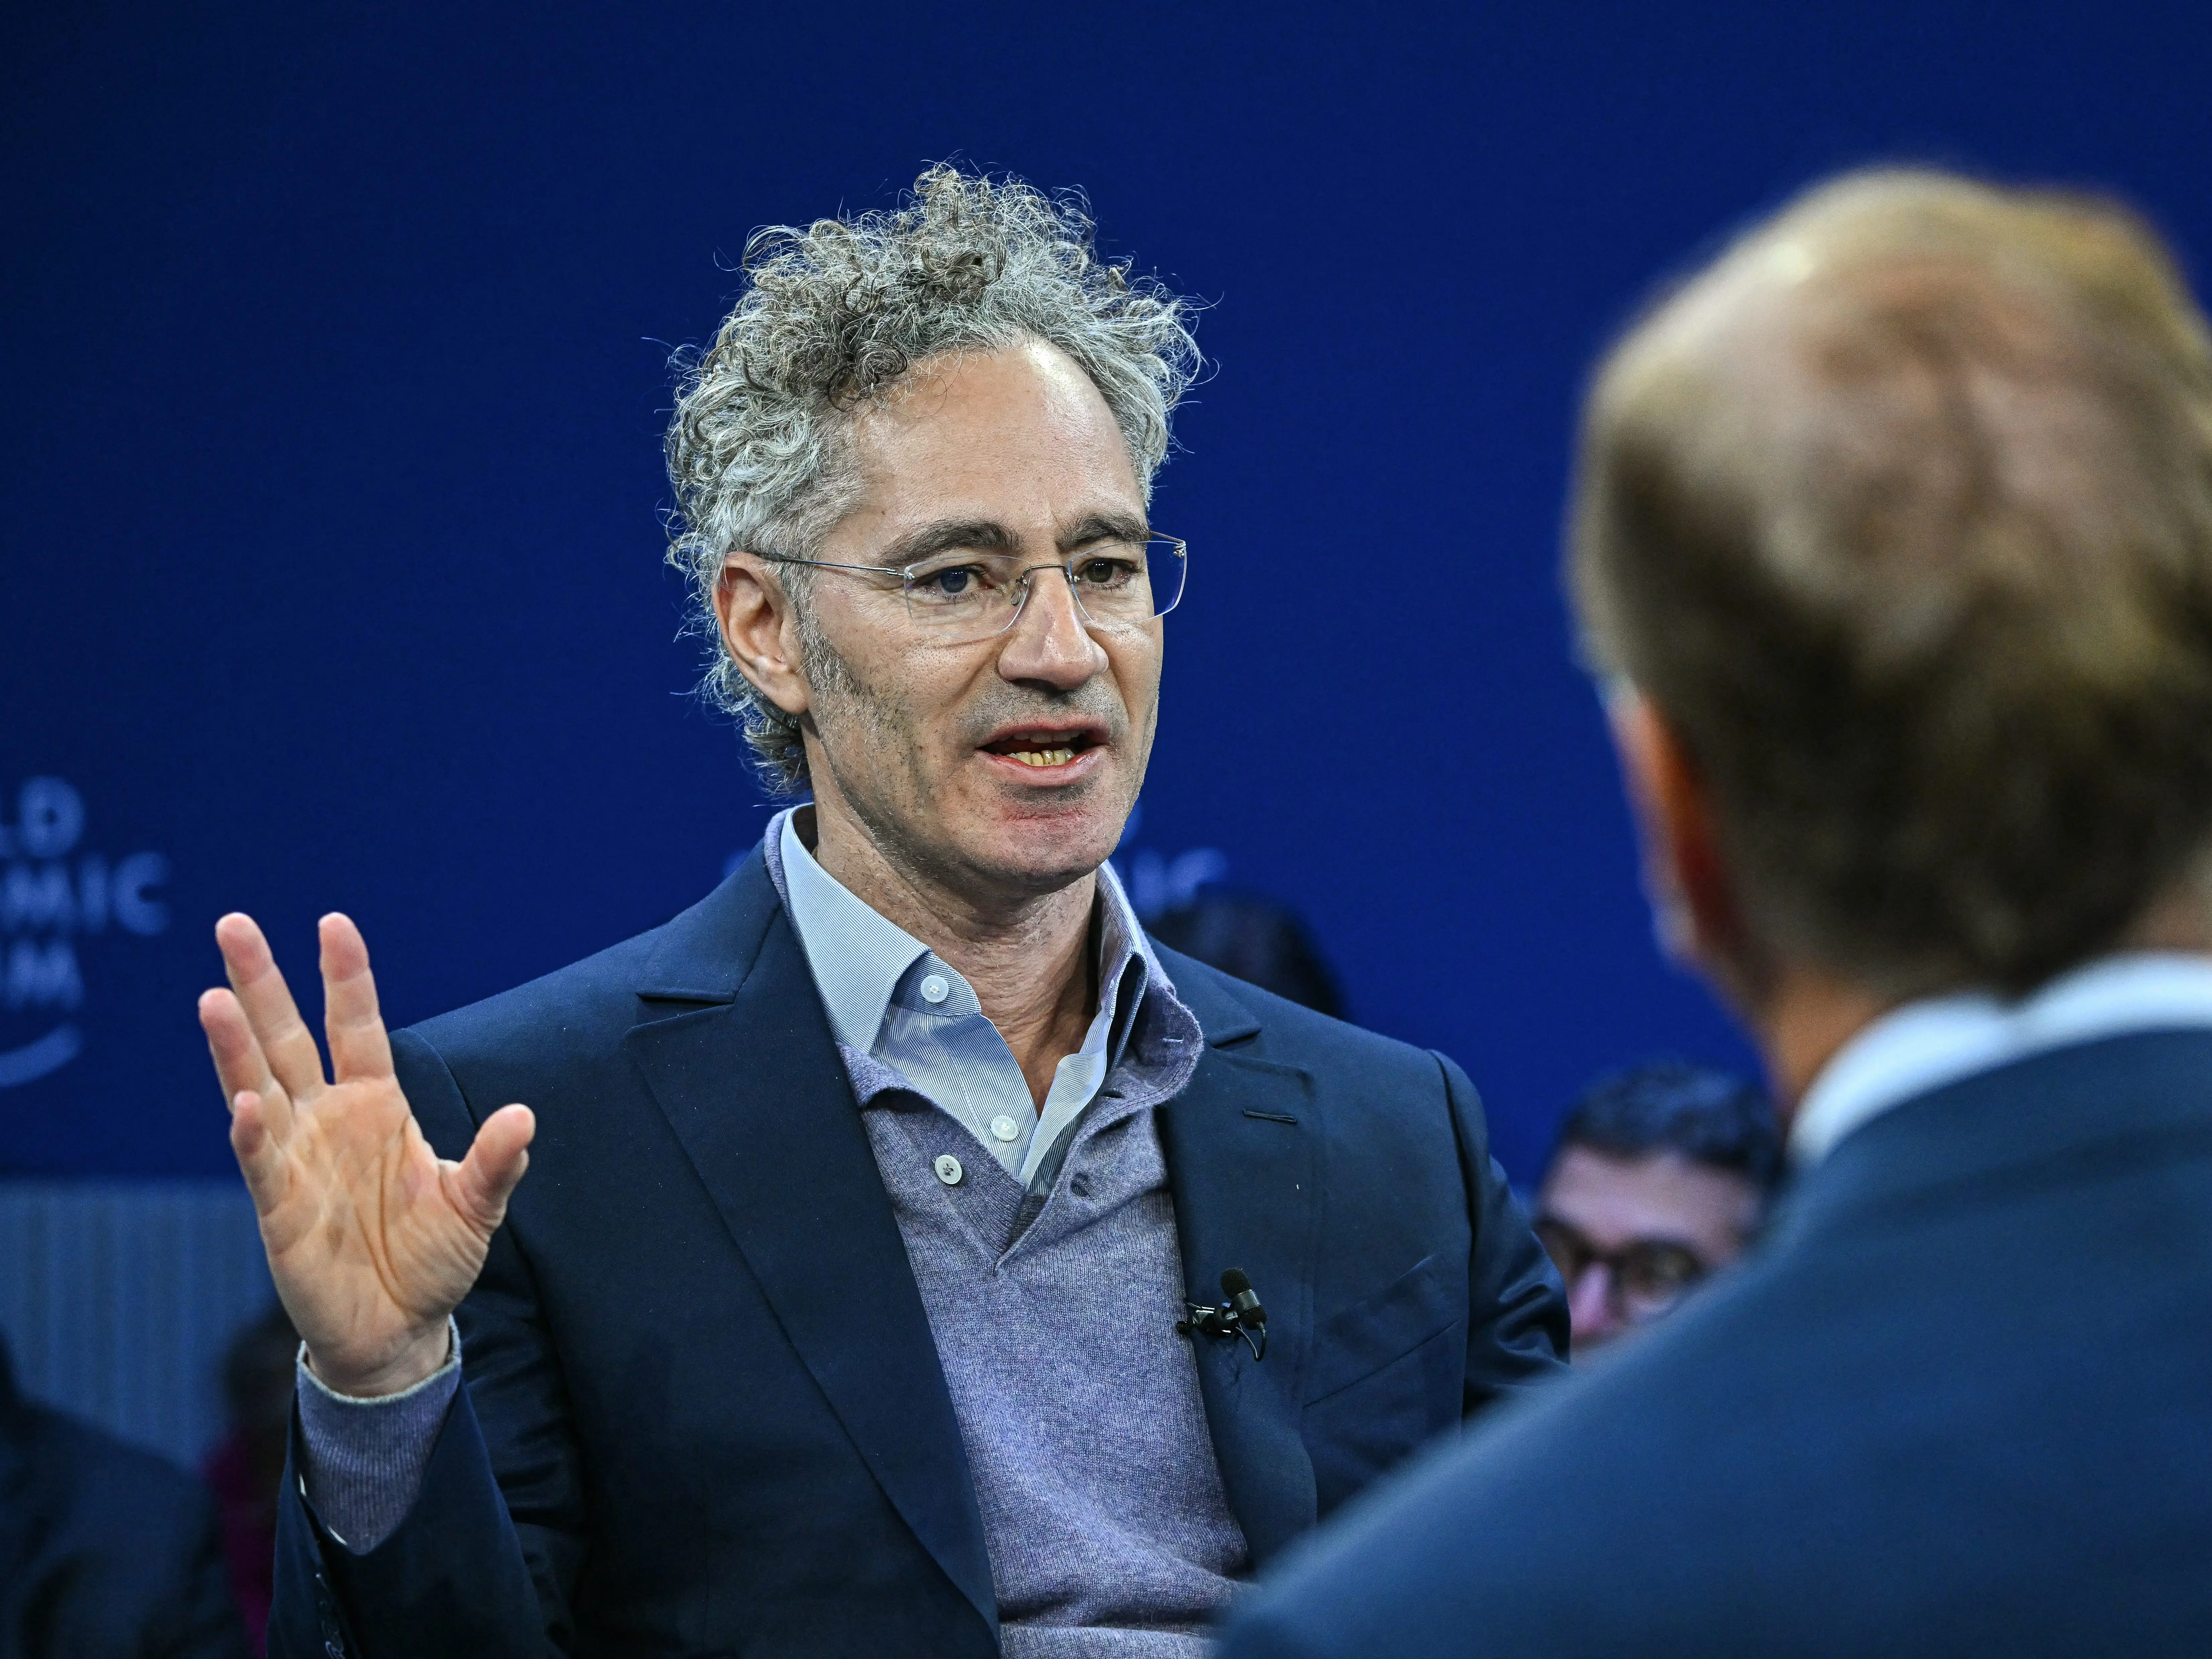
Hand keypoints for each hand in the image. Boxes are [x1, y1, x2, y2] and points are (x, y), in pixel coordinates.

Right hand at [199, 912, 534, 1396]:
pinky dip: (250, 1132)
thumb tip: (524, 1116)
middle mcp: (328, 1121)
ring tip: (213, 997)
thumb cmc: (433, 1260)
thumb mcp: (476, 1205)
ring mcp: (297, 1160)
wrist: (400, 1329)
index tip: (334, 923)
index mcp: (376, 1106)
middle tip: (234, 924)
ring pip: (258, 1086)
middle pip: (288, 1038)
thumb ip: (497, 1161)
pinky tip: (243, 1102)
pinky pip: (260, 1162)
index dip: (345, 977)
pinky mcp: (279, 1208)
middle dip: (261, 984)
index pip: (356, 1026)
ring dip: (235, 1046)